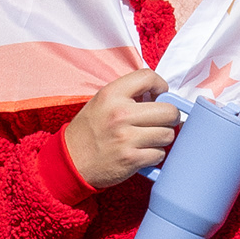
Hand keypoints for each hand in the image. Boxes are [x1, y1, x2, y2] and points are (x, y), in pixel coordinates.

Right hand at [62, 69, 180, 190]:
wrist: (70, 161)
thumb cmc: (89, 131)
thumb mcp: (102, 102)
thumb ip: (128, 94)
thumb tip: (162, 95)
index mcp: (111, 94)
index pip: (148, 77)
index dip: (161, 86)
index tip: (160, 95)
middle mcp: (120, 114)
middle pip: (168, 110)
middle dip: (169, 117)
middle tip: (161, 121)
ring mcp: (126, 138)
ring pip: (167, 134)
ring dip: (162, 138)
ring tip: (148, 138)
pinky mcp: (131, 159)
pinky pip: (160, 154)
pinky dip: (154, 155)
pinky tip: (142, 153)